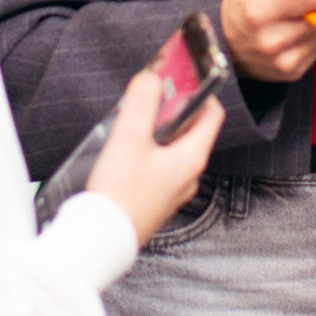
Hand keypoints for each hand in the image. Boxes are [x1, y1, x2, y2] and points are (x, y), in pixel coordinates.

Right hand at [86, 68, 225, 243]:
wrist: (102, 238)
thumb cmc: (120, 193)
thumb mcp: (129, 137)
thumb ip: (142, 102)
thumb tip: (151, 78)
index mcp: (192, 157)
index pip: (212, 115)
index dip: (201, 92)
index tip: (182, 78)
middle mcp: (189, 174)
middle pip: (191, 130)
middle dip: (173, 109)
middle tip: (152, 95)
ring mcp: (173, 189)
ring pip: (173, 148)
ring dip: (158, 129)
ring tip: (133, 120)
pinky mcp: (156, 198)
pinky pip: (160, 165)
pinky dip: (149, 149)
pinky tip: (125, 149)